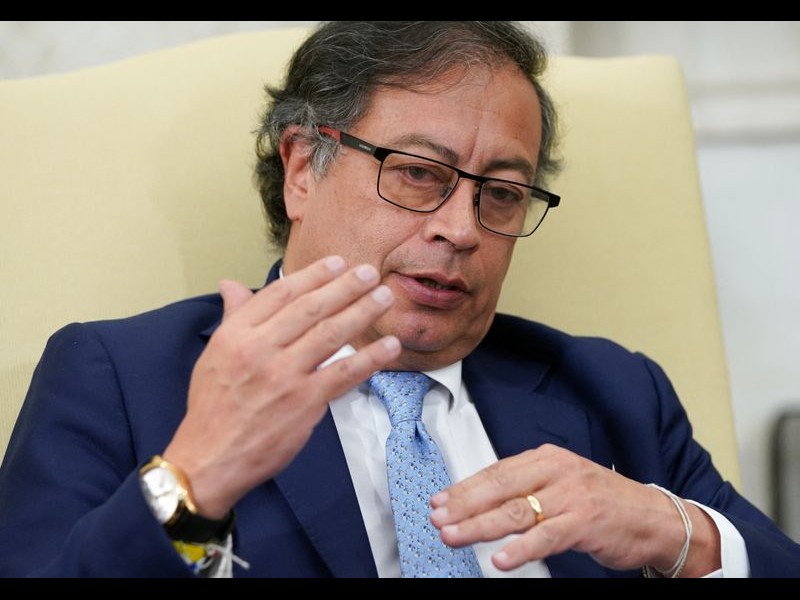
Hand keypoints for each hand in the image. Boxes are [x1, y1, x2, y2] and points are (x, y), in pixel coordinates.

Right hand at [163, 255, 400, 517]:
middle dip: (344, 287)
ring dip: (362, 312)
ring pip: (331, 334)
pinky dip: (370, 358)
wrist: (210, 459)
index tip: (337, 263)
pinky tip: (390, 345)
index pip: (280, 294)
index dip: (312, 275)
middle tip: (369, 272)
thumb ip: (232, 317)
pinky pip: (344, 373)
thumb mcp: (214, 355)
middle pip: (310, 308)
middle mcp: (260, 350)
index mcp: (236, 335)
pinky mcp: (305, 403)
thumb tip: (231, 284)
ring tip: (383, 297)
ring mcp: (284, 376)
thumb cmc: (212, 407)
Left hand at [430, 443, 719, 575]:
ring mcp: (572, 496)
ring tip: (455, 536)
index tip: (439, 501)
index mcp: (547, 458)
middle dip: (464, 504)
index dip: (464, 487)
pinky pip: (547, 537)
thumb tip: (479, 500)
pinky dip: (522, 549)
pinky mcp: (586, 523)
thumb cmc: (604, 501)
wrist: (654, 517)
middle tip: (438, 518)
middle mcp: (557, 471)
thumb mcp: (561, 483)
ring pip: (517, 511)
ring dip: (481, 526)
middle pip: (500, 487)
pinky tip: (501, 559)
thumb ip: (525, 487)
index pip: (495, 471)